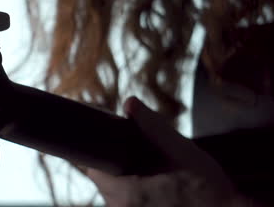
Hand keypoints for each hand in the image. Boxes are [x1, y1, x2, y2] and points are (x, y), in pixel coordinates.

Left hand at [85, 96, 238, 206]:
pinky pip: (127, 203)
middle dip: (118, 165)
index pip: (94, 168)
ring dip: (127, 181)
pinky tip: (156, 188)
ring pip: (115, 194)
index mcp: (126, 192)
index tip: (115, 144)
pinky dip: (136, 194)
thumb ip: (152, 127)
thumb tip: (129, 102)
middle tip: (141, 157)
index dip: (102, 152)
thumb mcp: (180, 151)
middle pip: (103, 180)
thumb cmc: (206, 189)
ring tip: (151, 174)